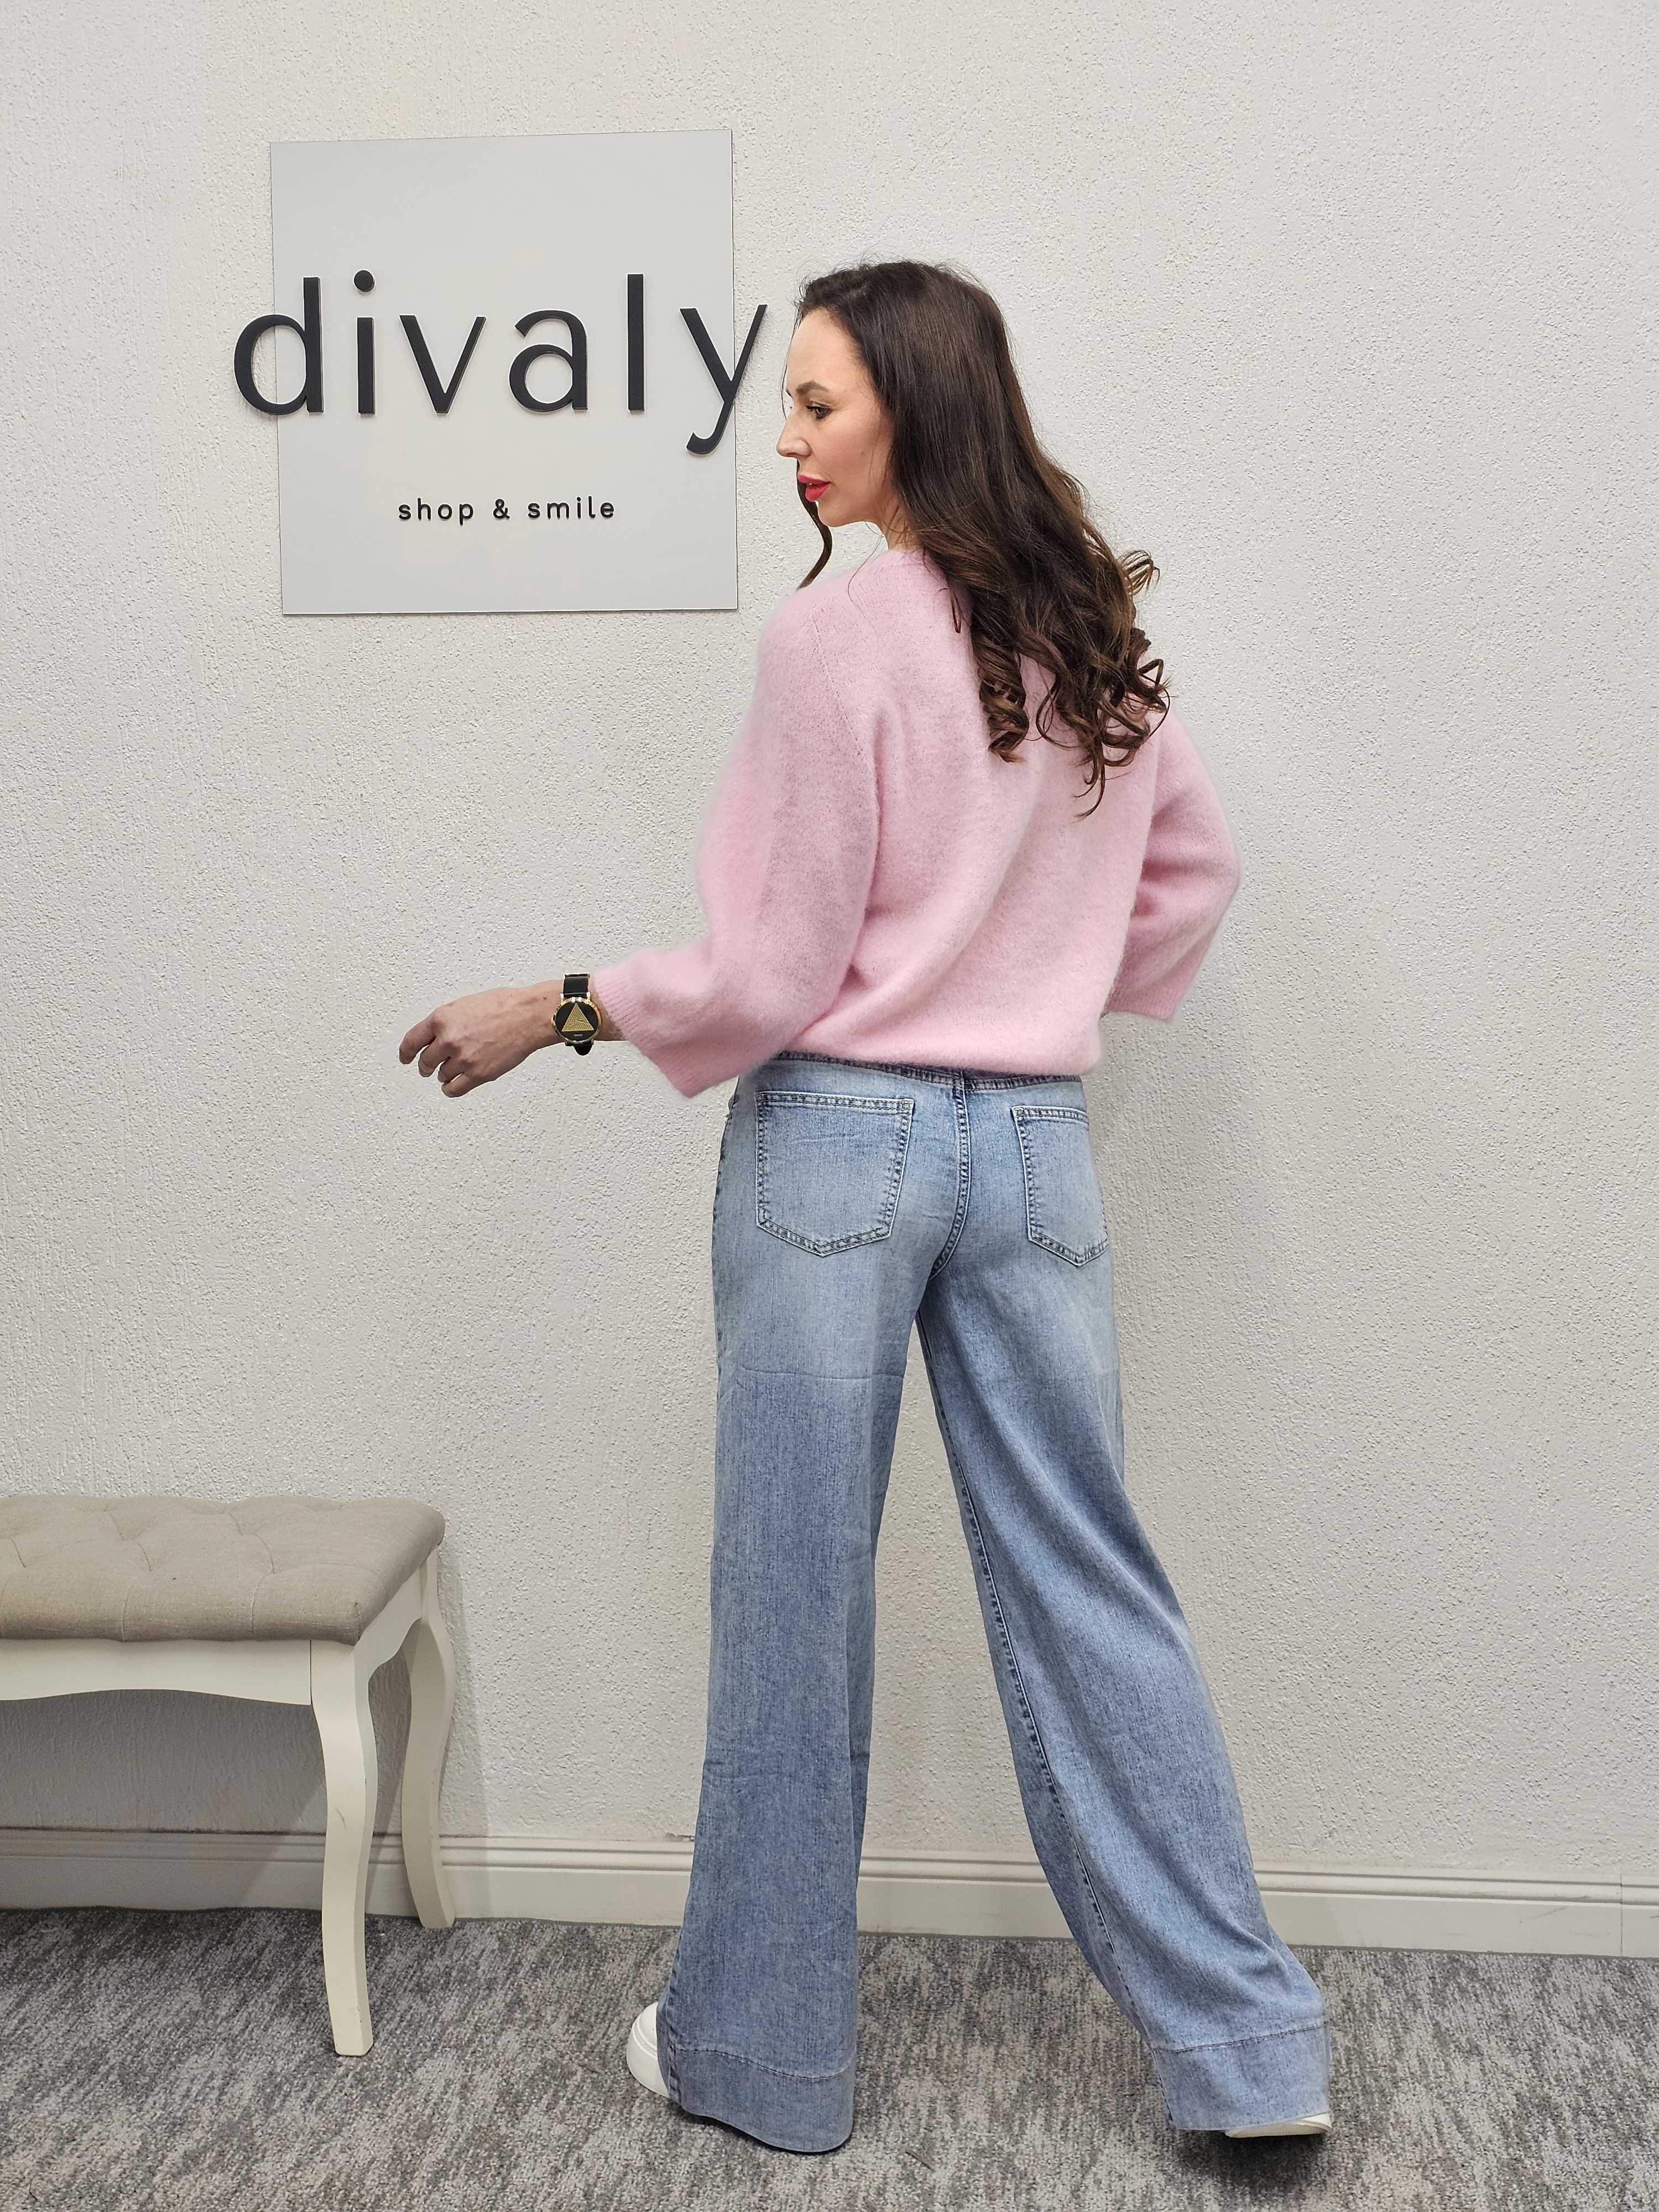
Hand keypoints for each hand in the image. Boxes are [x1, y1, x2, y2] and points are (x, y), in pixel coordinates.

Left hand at [399, 984, 561, 1097]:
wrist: (529, 1016)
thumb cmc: (504, 1006)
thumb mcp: (465, 1005)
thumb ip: (447, 1022)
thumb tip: (436, 1036)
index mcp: (442, 1019)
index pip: (412, 1041)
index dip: (406, 1053)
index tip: (405, 1058)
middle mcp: (449, 1039)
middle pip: (426, 1061)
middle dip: (426, 1065)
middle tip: (428, 1067)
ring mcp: (463, 1059)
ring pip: (441, 1075)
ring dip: (444, 1074)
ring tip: (453, 1069)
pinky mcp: (478, 1074)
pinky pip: (454, 1089)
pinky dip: (451, 1088)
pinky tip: (453, 1085)